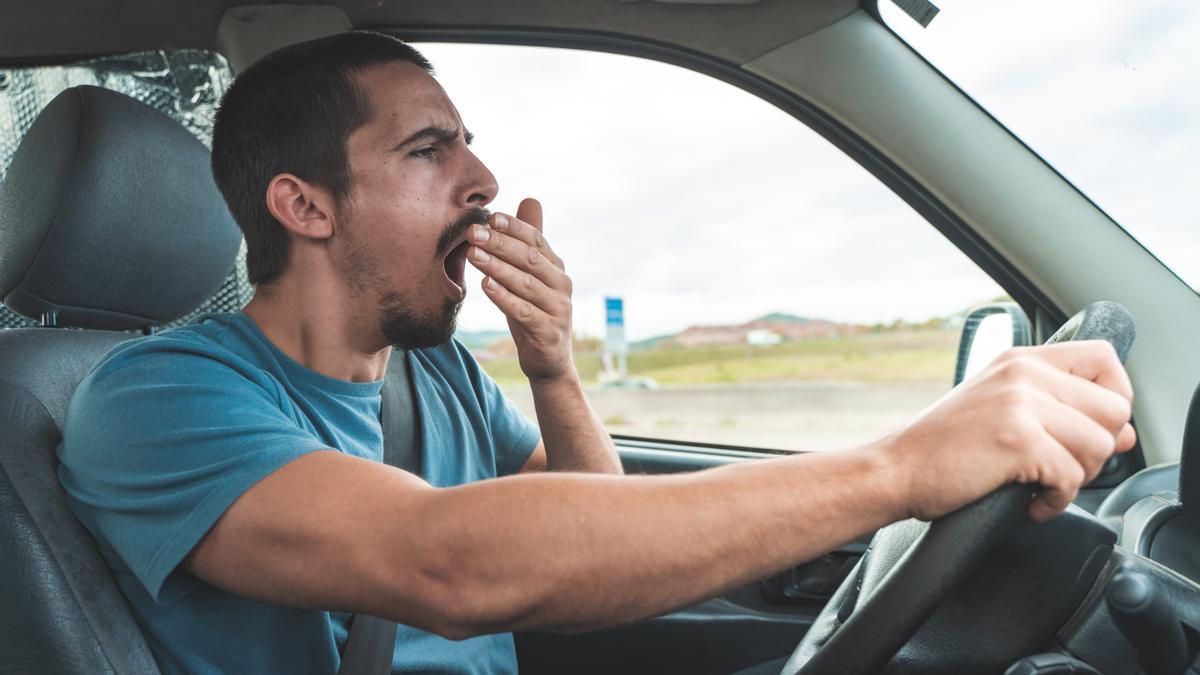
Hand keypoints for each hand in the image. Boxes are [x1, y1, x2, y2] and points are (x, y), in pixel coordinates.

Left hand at [467, 197, 574, 382]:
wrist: (549, 361)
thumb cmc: (534, 312)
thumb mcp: (531, 276)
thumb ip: (529, 241)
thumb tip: (530, 198)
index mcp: (556, 267)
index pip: (536, 240)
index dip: (514, 227)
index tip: (490, 216)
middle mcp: (561, 284)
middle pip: (530, 259)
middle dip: (500, 243)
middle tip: (473, 232)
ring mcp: (558, 309)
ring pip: (526, 284)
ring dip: (498, 268)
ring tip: (474, 255)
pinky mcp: (549, 332)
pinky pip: (524, 312)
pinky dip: (505, 298)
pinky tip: (486, 286)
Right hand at [885, 341, 1135, 521]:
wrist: (896, 469)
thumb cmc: (943, 448)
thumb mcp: (1001, 409)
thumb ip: (1060, 412)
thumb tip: (1126, 434)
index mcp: (1021, 360)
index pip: (1105, 359)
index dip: (1114, 397)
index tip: (1094, 427)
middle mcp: (1023, 373)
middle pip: (1114, 409)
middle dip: (1097, 449)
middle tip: (1061, 466)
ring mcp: (1020, 403)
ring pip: (1099, 446)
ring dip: (1077, 477)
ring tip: (1041, 486)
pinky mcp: (1017, 440)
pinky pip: (1071, 477)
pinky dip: (1056, 501)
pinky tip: (1030, 503)